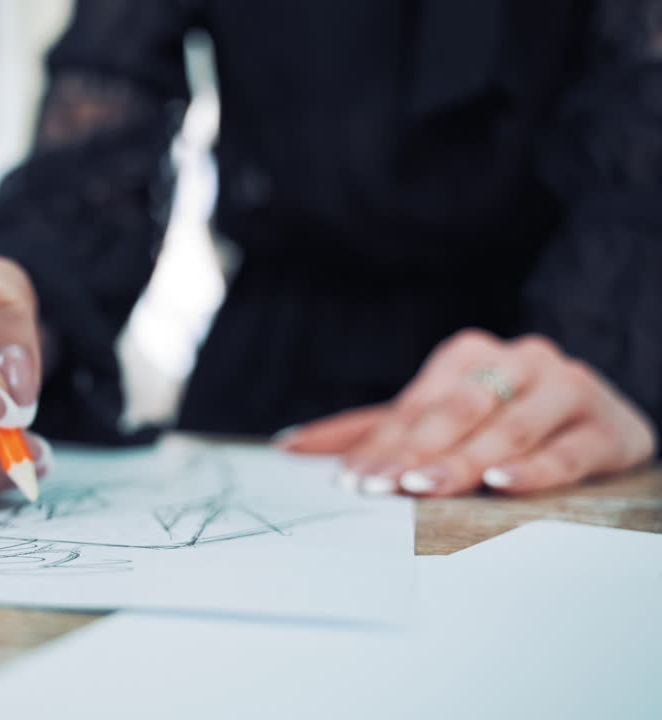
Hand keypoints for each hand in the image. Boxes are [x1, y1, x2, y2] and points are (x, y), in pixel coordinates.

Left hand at [278, 329, 656, 495]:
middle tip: (381, 487)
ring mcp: (568, 390)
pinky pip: (568, 451)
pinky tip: (502, 481)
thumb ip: (368, 433)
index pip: (418, 405)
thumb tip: (291, 447)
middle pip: (460, 410)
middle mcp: (521, 361)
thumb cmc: (500, 422)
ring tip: (426, 486)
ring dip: (465, 459)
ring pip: (509, 428)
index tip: (352, 481)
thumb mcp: (433, 421)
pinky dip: (534, 468)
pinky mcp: (610, 429)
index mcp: (469, 354)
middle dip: (416, 451)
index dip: (382, 444)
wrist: (598, 424)